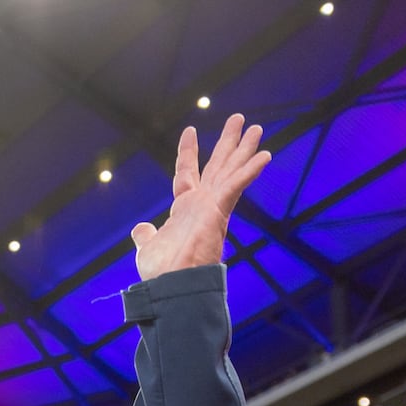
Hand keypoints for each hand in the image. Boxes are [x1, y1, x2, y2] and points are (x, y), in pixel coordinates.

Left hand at [131, 114, 270, 280]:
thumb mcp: (148, 246)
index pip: (187, 173)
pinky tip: (265, 154)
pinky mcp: (219, 211)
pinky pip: (236, 185)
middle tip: (240, 119)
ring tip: (256, 127)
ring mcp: (212, 206)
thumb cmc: (162, 272)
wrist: (171, 285)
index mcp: (185, 209)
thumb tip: (141, 229)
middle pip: (218, 166)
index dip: (188, 152)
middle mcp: (202, 204)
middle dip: (229, 143)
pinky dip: (249, 170)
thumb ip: (146, 234)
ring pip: (231, 170)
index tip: (190, 130)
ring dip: (244, 149)